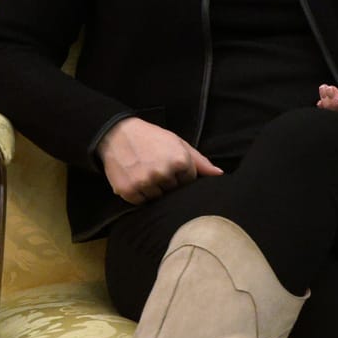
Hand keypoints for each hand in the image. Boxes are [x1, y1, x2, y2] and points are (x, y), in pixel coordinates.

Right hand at [99, 117, 222, 202]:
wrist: (118, 135)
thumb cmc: (152, 138)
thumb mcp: (178, 143)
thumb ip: (200, 161)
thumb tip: (219, 174)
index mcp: (180, 160)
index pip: (189, 181)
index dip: (180, 174)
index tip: (170, 164)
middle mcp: (163, 173)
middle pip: (174, 190)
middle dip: (168, 181)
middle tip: (155, 166)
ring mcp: (145, 183)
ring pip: (158, 198)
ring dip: (154, 189)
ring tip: (146, 172)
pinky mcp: (128, 191)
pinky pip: (142, 202)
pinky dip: (140, 194)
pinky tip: (136, 179)